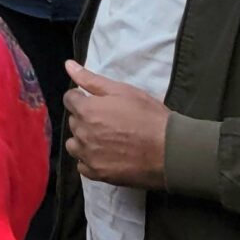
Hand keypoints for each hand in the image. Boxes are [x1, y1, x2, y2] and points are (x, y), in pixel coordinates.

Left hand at [63, 61, 168, 189]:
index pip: (69, 99)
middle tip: (107, 120)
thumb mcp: (123, 91)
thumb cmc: (149, 116)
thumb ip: (91, 79)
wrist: (171, 151)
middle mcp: (83, 133)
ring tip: (104, 139)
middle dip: (85, 118)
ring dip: (83, 140)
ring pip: (74, 144)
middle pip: (73, 121)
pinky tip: (104, 156)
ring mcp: (89, 155)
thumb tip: (68, 65)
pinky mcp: (98, 174)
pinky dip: (89, 160)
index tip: (95, 102)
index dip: (81, 98)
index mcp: (87, 110)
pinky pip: (82, 166)